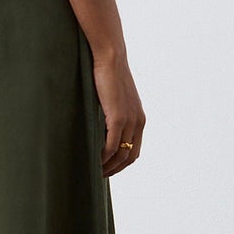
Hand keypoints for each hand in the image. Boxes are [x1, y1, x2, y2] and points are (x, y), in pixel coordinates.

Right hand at [92, 51, 144, 176]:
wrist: (110, 58)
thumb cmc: (108, 75)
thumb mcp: (114, 98)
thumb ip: (112, 113)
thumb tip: (100, 125)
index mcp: (139, 118)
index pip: (134, 149)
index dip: (122, 163)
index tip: (108, 168)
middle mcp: (138, 122)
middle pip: (130, 156)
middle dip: (116, 169)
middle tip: (100, 175)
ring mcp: (130, 121)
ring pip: (121, 154)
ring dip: (109, 166)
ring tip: (96, 172)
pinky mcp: (118, 118)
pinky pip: (112, 146)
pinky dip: (104, 157)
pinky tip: (95, 160)